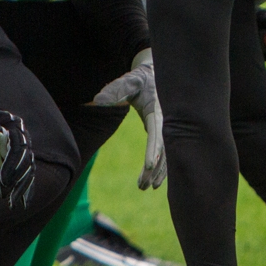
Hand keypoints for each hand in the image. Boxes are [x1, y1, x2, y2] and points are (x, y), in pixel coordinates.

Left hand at [92, 49, 164, 188]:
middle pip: (164, 151)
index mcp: (159, 112)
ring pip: (166, 157)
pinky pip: (164, 155)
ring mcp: (167, 131)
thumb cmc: (140, 79)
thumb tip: (99, 101)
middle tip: (145, 186)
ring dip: (158, 173)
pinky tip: (153, 182)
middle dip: (156, 170)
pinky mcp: (163, 135)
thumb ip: (114, 90)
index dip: (154, 151)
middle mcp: (167, 124)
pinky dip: (160, 169)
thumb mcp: (128, 81)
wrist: (154, 77)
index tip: (149, 166)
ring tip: (146, 188)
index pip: (158, 135)